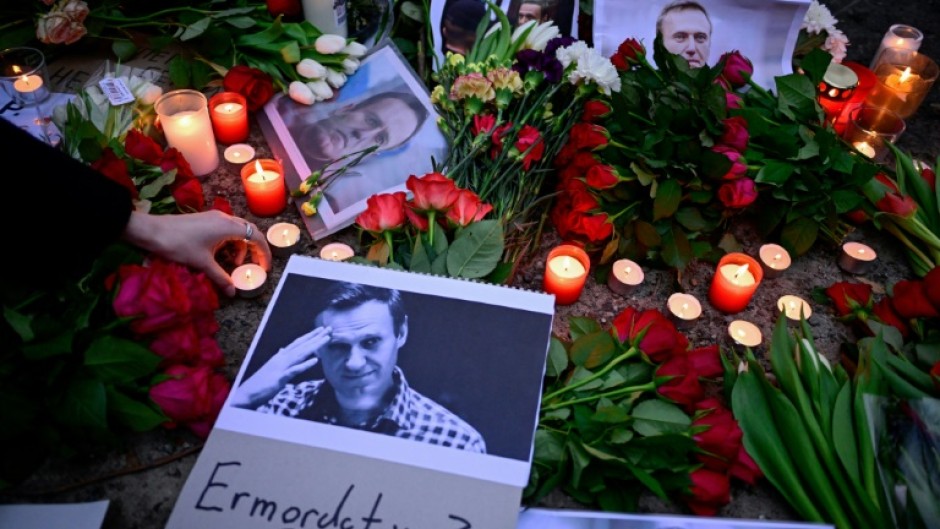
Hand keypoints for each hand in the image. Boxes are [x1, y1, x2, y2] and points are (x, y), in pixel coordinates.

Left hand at [122, 209, 272, 296]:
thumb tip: (232, 292)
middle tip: (255, 265)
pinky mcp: (206, 219)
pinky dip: (229, 243)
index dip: (264, 252)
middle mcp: (224, 218)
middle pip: (249, 231)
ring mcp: (214, 217)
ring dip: (240, 247)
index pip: (256, 236)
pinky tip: (220, 255)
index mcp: (227, 226)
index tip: (265, 267)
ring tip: (233, 264)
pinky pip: (226, 230)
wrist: (152, 231)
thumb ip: (220, 277)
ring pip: (237, 231)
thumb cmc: (179, 244)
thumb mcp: (201, 263)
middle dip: (255, 249)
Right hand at [229, 326, 332, 408]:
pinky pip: (294, 370)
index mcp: (280, 356)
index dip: (310, 336)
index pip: (298, 343)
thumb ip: (278, 358)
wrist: (246, 394)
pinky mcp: (280, 378)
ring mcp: (281, 367)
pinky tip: (316, 361)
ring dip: (314, 346)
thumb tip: (283, 350)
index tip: (322, 330)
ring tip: (326, 339)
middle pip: (302, 345)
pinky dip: (305, 365)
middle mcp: (281, 358)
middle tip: (330, 329)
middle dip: (316, 336)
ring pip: (301, 354)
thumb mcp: (271, 368)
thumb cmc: (260, 383)